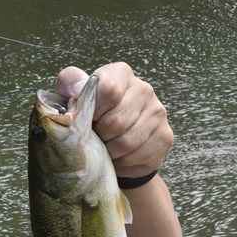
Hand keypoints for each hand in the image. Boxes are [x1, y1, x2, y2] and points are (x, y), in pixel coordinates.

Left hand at [56, 63, 172, 177]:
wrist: (114, 140)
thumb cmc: (93, 116)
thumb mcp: (74, 96)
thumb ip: (70, 85)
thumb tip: (74, 89)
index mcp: (121, 74)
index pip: (109, 90)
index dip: (93, 111)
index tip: (87, 120)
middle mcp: (144, 89)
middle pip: (117, 121)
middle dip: (100, 136)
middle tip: (94, 138)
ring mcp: (158, 113)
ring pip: (128, 142)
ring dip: (110, 152)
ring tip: (104, 148)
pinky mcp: (165, 137)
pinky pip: (140, 156)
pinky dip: (124, 163)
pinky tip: (119, 156)